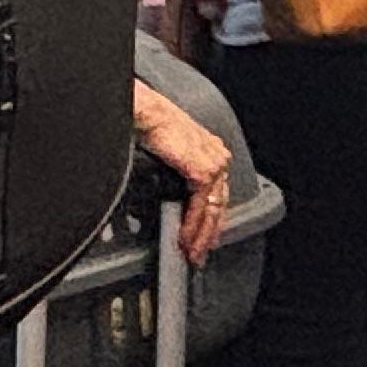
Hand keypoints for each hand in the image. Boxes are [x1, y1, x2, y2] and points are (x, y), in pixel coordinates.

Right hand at [133, 79, 237, 266]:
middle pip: (219, 205)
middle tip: (199, 253)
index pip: (217, 192)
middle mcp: (217, 157)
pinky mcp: (203, 172)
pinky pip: (200, 207)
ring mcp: (214, 164)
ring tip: (191, 253)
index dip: (211, 218)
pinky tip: (184, 238)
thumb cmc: (151, 124)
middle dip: (209, 234)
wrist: (147, 113)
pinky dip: (192, 226)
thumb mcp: (171, 150)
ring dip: (201, 235)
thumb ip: (178, 169)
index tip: (204, 236)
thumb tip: (171, 192)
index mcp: (211, 150)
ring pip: (213, 210)